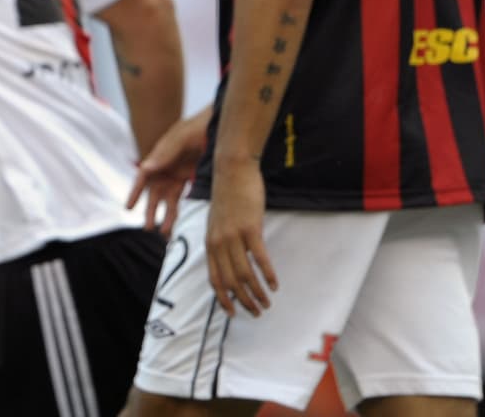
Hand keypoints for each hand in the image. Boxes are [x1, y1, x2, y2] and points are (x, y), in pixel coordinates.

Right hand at [128, 109, 210, 236]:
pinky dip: (180, 210)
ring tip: (165, 233)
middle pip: (155, 194)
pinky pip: (183, 198)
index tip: (128, 208)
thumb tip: (146, 168)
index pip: (143, 177)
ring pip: (169, 200)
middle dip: (151, 211)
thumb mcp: (180, 138)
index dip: (135, 193)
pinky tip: (179, 223)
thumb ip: (165, 153)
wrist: (217, 126)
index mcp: (158, 158)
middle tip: (148, 228)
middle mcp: (165, 169)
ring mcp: (178, 175)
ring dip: (166, 216)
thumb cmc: (196, 127)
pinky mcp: (191, 179)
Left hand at [206, 158, 277, 316]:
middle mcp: (218, 242)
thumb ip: (220, 241)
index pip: (214, 279)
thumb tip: (227, 260)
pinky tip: (275, 284)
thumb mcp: (216, 221)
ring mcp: (233, 235)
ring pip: (244, 274)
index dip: (223, 299)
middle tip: (257, 313)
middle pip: (230, 281)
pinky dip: (268, 274)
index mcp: (209, 242)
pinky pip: (259, 258)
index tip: (233, 314)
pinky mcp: (250, 227)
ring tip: (268, 303)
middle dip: (243, 301)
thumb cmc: (227, 195)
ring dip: (257, 292)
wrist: (232, 169)